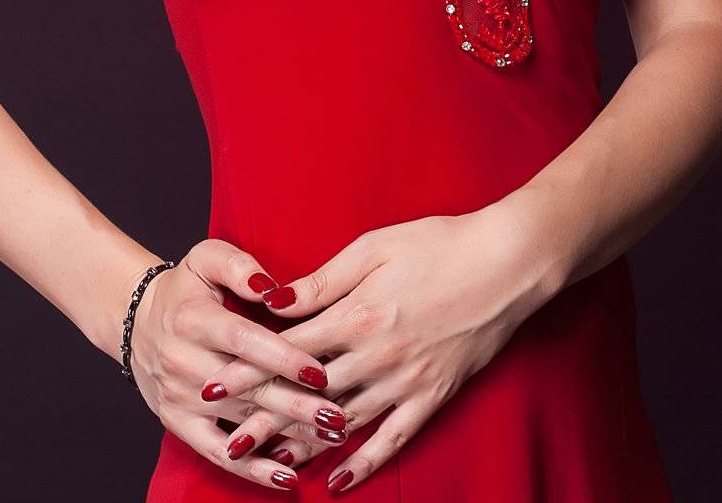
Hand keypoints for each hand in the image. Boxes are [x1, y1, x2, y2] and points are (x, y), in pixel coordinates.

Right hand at [128, 238, 353, 489]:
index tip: (321, 372)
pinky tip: (287, 477)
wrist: (137, 322)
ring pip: (241, 423)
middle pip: (249, 389)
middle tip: (339, 417)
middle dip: (298, 406)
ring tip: (332, 439)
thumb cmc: (186, 288)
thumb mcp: (206, 258)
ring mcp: (180, 397)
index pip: (244, 342)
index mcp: (195, 319)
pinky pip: (216, 453)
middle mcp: (185, 361)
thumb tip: (270, 288)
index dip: (283, 358)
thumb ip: (239, 265)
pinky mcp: (178, 423)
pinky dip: (252, 468)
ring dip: (289, 435)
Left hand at [207, 193, 561, 489]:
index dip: (248, 369)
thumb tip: (275, 300)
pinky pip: (394, 438)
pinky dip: (365, 463)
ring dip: (304, 445)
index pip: (289, 350)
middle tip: (228, 440)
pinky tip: (339, 481)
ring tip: (267, 463)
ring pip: (344, 423)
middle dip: (265, 418)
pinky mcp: (434, 395)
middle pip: (308, 395)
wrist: (507, 262)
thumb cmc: (438, 243)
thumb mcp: (374, 247)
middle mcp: (378, 356)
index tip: (213, 385)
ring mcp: (407, 381)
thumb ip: (323, 280)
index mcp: (359, 314)